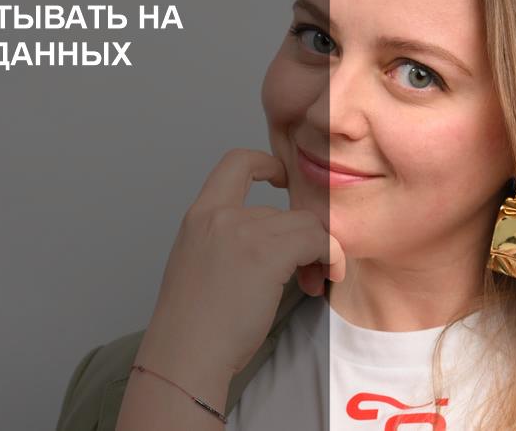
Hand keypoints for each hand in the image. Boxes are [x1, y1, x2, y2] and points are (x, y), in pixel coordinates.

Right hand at [133, 149, 345, 390]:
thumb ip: (228, 240)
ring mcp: (243, 232)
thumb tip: (278, 243)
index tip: (281, 180)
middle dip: (302, 238)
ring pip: (305, 224)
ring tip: (312, 281)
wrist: (186, 354)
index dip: (266, 163)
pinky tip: (323, 279)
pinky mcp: (268, 254)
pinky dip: (329, 257)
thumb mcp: (199, 262)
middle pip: (283, 209)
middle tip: (307, 272)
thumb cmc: (193, 325)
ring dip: (318, 251)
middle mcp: (220, 216)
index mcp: (200, 216)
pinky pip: (318, 240)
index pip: (235, 162)